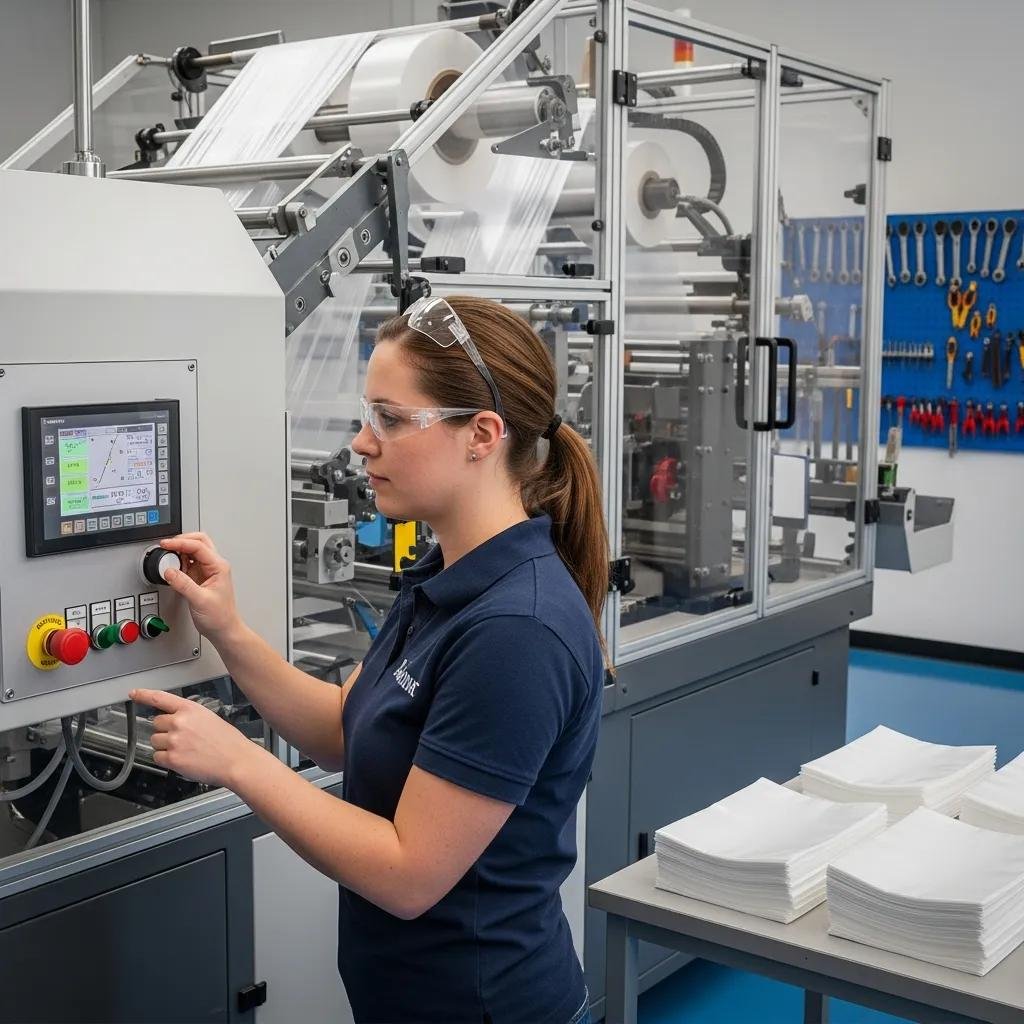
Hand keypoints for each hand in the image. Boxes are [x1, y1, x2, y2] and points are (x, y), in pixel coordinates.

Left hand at [130, 688, 261, 788]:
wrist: (236, 760)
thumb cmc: (227, 741)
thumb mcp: (209, 718)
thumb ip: (188, 716)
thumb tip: (173, 721)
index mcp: (190, 709)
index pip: (159, 698)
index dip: (143, 695)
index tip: (134, 694)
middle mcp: (179, 722)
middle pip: (155, 723)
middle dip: (165, 730)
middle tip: (182, 738)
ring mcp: (174, 740)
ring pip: (155, 741)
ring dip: (165, 746)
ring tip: (185, 749)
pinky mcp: (172, 758)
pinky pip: (157, 757)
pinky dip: (166, 760)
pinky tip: (183, 759)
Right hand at [158, 533, 242, 643]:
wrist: (224, 630)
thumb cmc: (220, 617)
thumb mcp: (199, 600)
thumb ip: (183, 584)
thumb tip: (169, 571)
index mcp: (219, 567)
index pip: (198, 546)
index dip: (180, 543)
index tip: (165, 544)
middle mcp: (214, 566)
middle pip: (199, 542)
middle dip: (182, 540)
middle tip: (167, 546)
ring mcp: (207, 571)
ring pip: (193, 551)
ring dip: (180, 550)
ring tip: (168, 558)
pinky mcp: (199, 578)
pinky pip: (188, 563)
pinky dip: (179, 561)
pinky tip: (173, 567)